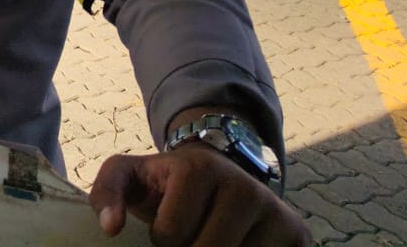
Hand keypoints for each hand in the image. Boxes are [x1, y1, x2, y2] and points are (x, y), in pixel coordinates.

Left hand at [90, 147, 309, 245]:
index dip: (161, 240)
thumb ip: (106, 193)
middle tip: (190, 239)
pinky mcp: (299, 238)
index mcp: (200, 167)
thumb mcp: (129, 176)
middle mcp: (245, 186)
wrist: (219, 176)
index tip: (166, 225)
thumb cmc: (167, 183)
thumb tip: (110, 228)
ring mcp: (278, 213)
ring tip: (212, 239)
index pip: (170, 236)